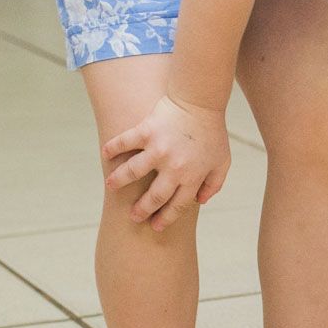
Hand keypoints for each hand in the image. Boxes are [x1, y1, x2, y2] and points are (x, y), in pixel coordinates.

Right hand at [101, 95, 231, 231]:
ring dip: (119, 181)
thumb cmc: (212, 132)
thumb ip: (214, 183)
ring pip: (132, 172)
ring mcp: (158, 149)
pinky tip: (105, 154)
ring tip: (110, 185)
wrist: (201, 101)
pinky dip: (112, 148)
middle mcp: (174, 166)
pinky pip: (124, 142)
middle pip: (154, 196)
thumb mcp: (222, 161)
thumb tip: (200, 201)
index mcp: (193, 175)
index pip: (177, 205)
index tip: (155, 226)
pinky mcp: (146, 131)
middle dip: (142, 210)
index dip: (166, 218)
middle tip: (133, 216)